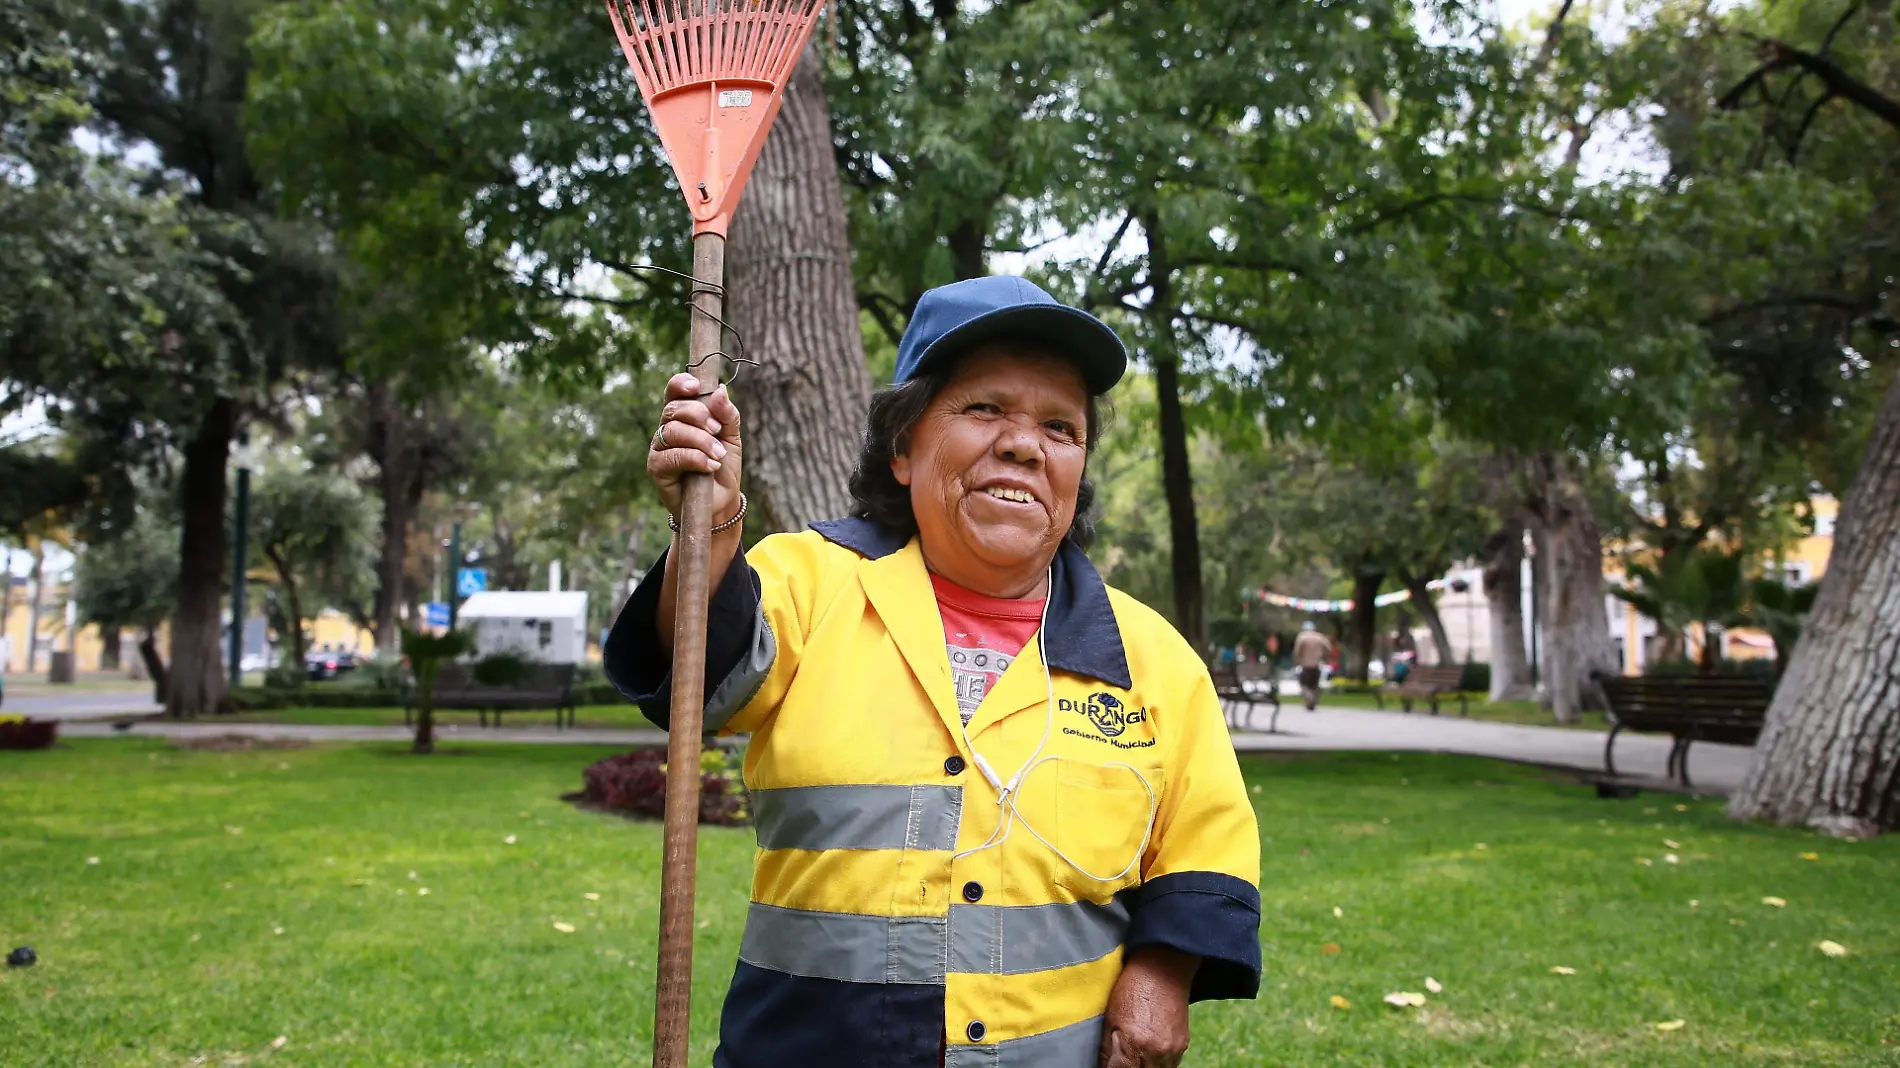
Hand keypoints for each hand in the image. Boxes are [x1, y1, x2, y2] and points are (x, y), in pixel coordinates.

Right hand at [647, 372, 742, 530]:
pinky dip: (695, 458)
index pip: (674, 392)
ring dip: (701, 441)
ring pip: (673, 431)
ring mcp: (659, 448)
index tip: (696, 387)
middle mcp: (667, 429)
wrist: (721, 502)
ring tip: (718, 455)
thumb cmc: (723, 466)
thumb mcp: (731, 437)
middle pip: (673, 409)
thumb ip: (727, 415)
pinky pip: (672, 456)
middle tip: (717, 431)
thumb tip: (720, 390)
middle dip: (699, 416)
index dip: (681, 384)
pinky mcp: (656, 468)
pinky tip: (710, 466)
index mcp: (683, 416)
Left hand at [1100, 947, 1196, 1067]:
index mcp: (1133, 1043)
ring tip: (1137, 1052)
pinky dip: (1158, 1062)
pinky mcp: (1183, 1045)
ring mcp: (1171, 1050)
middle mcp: (1155, 1051)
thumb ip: (1107, 1048)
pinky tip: (1150, 1048)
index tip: (1110, 1063)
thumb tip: (1105, 1066)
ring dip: (1144, 1066)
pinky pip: (1169, 1065)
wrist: (1164, 969)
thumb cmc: (1134, 987)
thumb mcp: (1111, 1016)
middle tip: (1123, 1057)